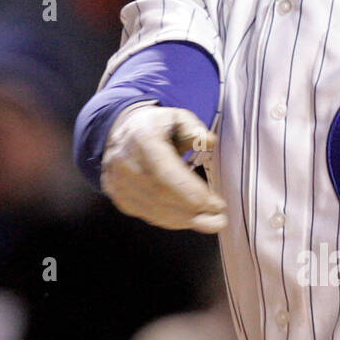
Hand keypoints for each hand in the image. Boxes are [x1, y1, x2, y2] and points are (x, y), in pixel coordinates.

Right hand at [100, 103, 226, 231]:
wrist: (121, 134)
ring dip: (185, 221)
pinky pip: (148, 215)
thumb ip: (194, 129)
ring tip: (209, 222)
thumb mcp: (177, 117)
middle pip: (162, 197)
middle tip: (219, 220)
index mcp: (142, 139)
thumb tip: (209, 141)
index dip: (193, 193)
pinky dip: (171, 221)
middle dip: (194, 212)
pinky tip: (189, 220)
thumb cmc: (156, 127)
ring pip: (155, 211)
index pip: (168, 174)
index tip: (217, 204)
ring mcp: (119, 184)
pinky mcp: (120, 197)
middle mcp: (125, 163)